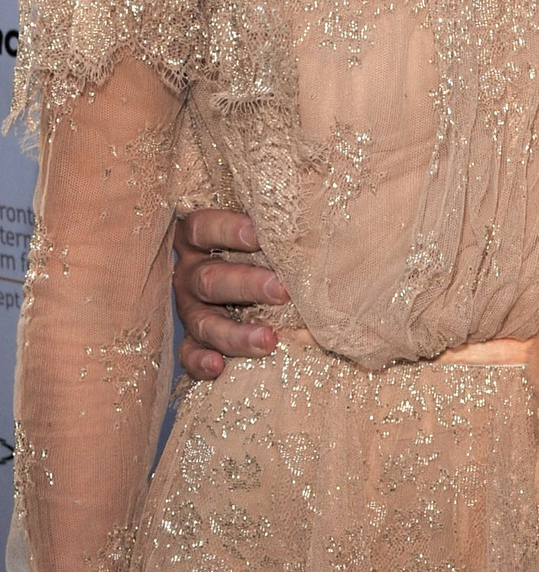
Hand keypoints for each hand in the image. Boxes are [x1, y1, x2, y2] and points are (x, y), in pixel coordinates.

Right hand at [172, 209, 289, 380]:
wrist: (267, 281)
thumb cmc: (272, 246)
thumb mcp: (270, 227)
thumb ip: (281, 216)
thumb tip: (316, 203)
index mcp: (201, 238)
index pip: (203, 227)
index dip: (227, 229)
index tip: (259, 234)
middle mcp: (191, 272)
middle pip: (208, 278)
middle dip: (246, 285)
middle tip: (282, 290)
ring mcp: (191, 309)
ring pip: (202, 322)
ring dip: (234, 334)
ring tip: (268, 340)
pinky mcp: (194, 341)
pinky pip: (189, 354)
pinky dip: (201, 362)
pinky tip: (220, 367)